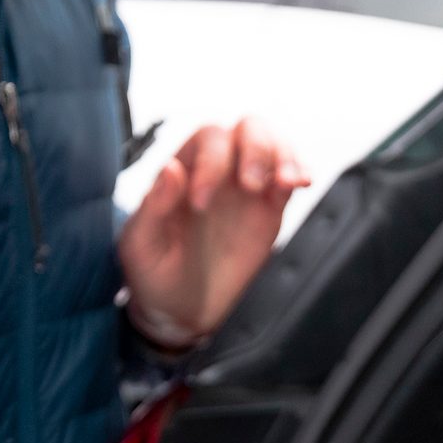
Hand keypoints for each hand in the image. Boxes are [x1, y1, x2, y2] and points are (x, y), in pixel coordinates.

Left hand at [118, 119, 311, 345]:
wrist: (182, 314)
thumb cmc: (154, 277)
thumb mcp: (141, 246)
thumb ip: (154, 206)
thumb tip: (171, 169)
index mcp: (183, 171)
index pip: (207, 140)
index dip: (212, 163)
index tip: (202, 204)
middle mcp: (217, 172)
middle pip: (246, 129)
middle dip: (255, 150)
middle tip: (251, 185)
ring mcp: (246, 190)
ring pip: (273, 145)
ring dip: (284, 156)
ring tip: (286, 183)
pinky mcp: (269, 211)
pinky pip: (288, 179)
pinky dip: (300, 173)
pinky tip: (301, 183)